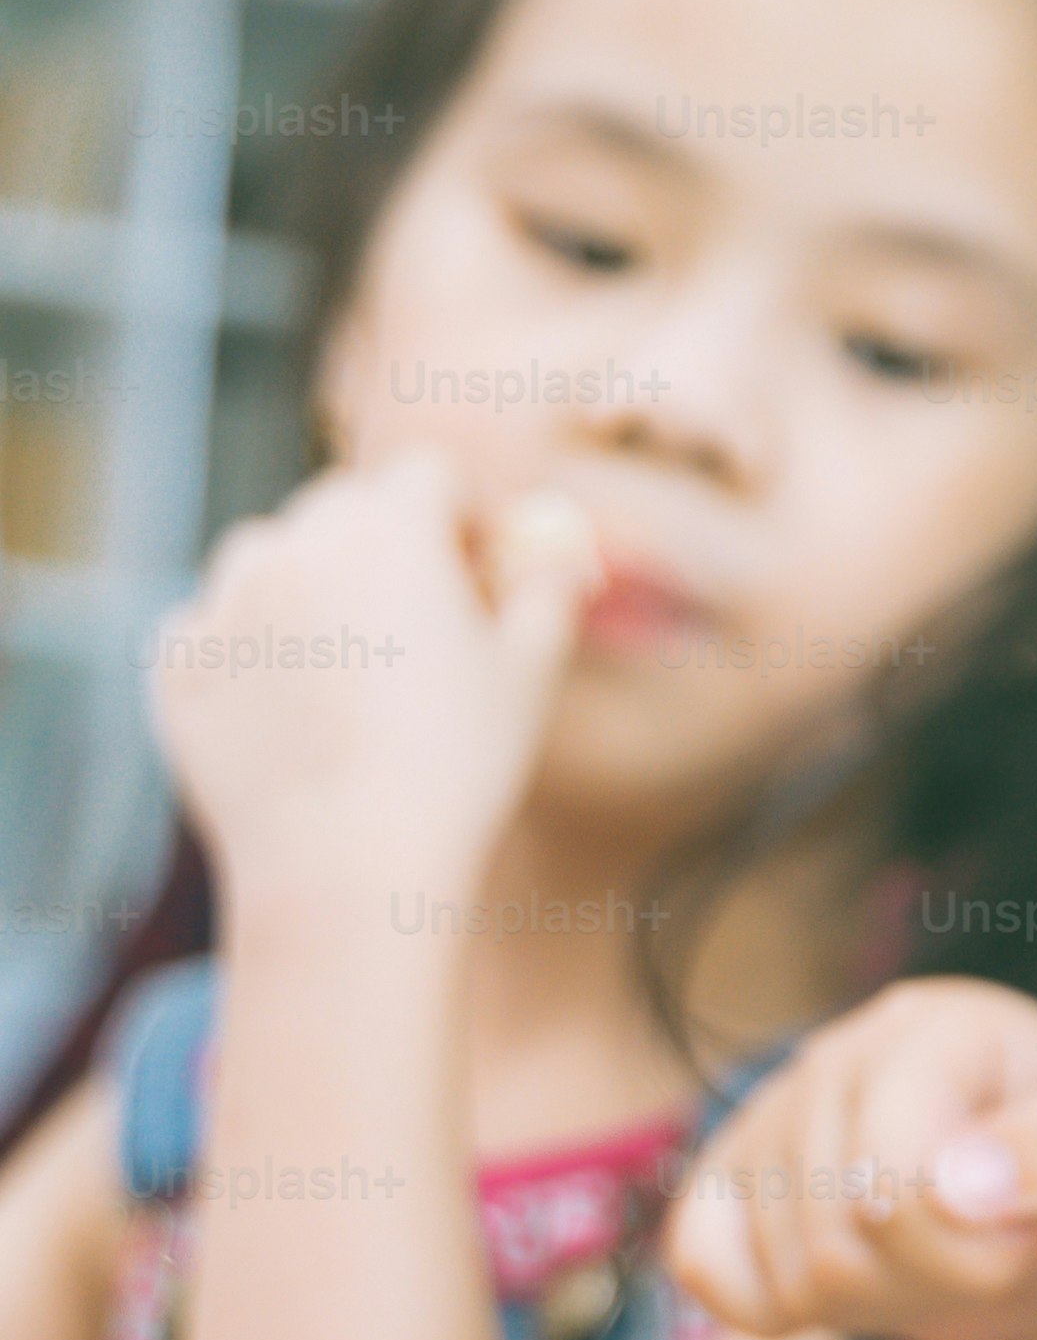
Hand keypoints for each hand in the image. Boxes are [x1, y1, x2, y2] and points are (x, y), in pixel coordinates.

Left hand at [150, 456, 594, 906]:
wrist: (345, 865)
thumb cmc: (456, 766)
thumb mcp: (531, 672)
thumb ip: (547, 590)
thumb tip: (557, 554)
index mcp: (389, 532)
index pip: (428, 475)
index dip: (465, 511)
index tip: (483, 559)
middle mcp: (293, 548)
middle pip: (343, 506)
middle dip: (386, 539)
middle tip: (422, 609)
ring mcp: (222, 605)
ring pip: (267, 556)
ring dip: (308, 579)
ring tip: (350, 653)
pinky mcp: (178, 666)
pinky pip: (210, 625)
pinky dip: (247, 642)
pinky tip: (290, 699)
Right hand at [666, 977, 1036, 1339]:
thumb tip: (961, 1186)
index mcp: (943, 1026)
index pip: (895, 1165)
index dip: (964, 1243)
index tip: (1030, 1244)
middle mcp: (841, 1053)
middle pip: (838, 1227)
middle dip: (931, 1280)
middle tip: (995, 1265)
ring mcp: (770, 1113)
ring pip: (787, 1267)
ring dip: (877, 1304)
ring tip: (941, 1266)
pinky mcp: (724, 1177)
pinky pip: (705, 1266)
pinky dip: (782, 1309)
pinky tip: (858, 1283)